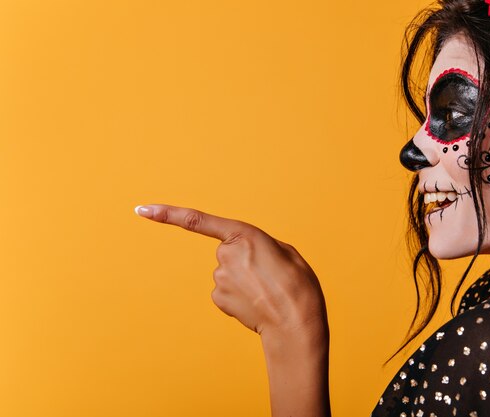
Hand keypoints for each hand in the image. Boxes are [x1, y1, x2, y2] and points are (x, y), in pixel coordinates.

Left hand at [134, 204, 327, 339]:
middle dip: (244, 261)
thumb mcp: (286, 252)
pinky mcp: (218, 298)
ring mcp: (219, 278)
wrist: (296, 322)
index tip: (141, 209)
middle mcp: (225, 254)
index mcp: (244, 234)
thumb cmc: (298, 284)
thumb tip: (247, 256)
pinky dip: (238, 296)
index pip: (198, 221)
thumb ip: (261, 245)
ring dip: (243, 280)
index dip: (167, 214)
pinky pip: (226, 291)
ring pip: (227, 273)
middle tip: (268, 274)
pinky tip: (255, 303)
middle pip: (226, 252)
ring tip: (266, 290)